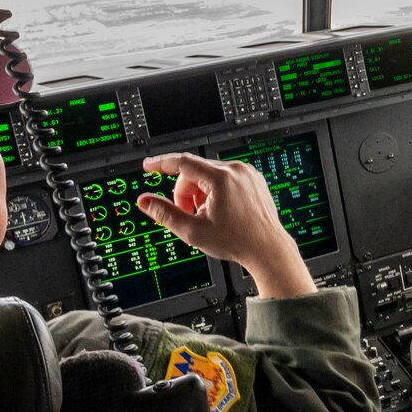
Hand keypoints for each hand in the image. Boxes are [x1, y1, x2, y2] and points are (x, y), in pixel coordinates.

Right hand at [135, 152, 315, 298]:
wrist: (267, 248)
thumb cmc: (236, 241)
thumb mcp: (193, 230)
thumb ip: (165, 213)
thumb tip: (144, 201)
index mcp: (221, 178)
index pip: (182, 162)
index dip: (161, 164)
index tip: (148, 166)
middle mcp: (236, 170)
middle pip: (194, 172)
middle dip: (186, 192)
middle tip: (189, 214)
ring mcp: (247, 173)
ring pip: (209, 174)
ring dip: (201, 192)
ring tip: (209, 215)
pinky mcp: (253, 179)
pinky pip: (225, 177)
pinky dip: (216, 190)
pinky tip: (222, 210)